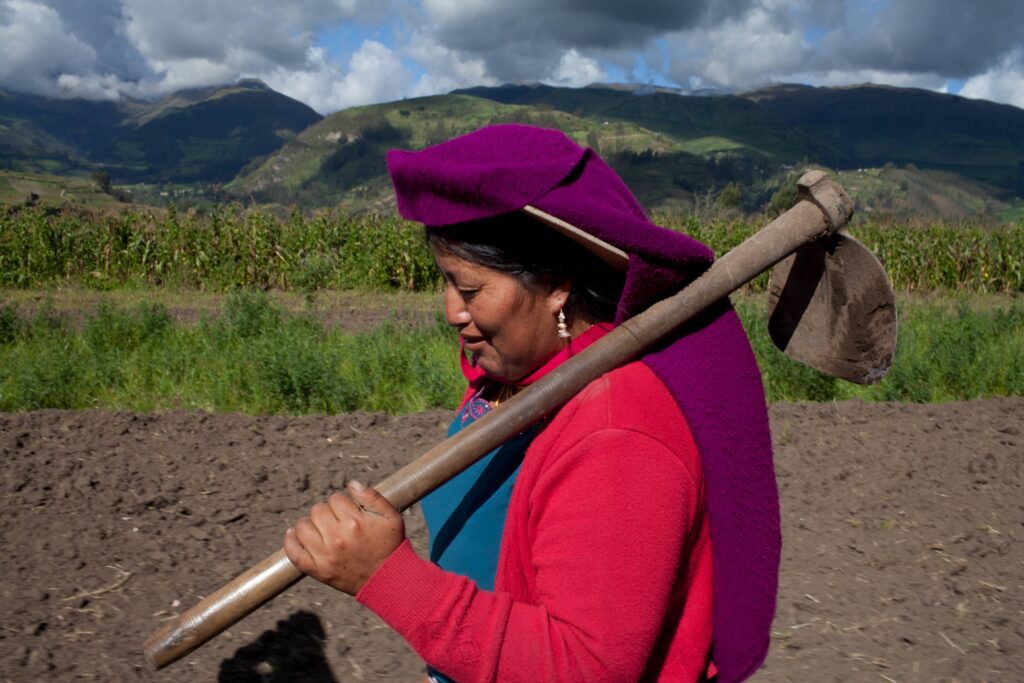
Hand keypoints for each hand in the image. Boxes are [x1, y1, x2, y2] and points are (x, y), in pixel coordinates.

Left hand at [284, 481, 404, 594]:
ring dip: (310, 524)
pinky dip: (290, 541)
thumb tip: (351, 484)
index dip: (342, 502)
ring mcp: (325, 555)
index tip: (348, 511)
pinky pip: (294, 552)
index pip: (335, 498)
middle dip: (327, 512)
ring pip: (302, 526)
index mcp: (355, 522)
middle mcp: (337, 538)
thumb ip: (372, 497)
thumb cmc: (390, 546)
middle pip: (317, 509)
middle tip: (337, 521)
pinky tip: (296, 534)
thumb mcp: (391, 517)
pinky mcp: (317, 570)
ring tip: (321, 529)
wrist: (388, 580)